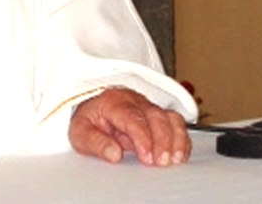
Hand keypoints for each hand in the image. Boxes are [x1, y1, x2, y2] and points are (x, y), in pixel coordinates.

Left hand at [68, 87, 190, 166]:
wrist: (93, 106)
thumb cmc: (89, 120)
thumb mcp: (80, 132)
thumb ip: (95, 143)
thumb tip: (114, 154)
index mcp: (113, 102)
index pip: (132, 117)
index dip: (142, 137)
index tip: (146, 156)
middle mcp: (133, 101)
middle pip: (155, 116)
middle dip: (162, 139)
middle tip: (161, 161)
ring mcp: (147, 106)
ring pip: (169, 116)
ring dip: (175, 138)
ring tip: (175, 158)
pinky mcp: (157, 114)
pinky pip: (176, 121)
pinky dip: (181, 137)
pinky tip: (180, 153)